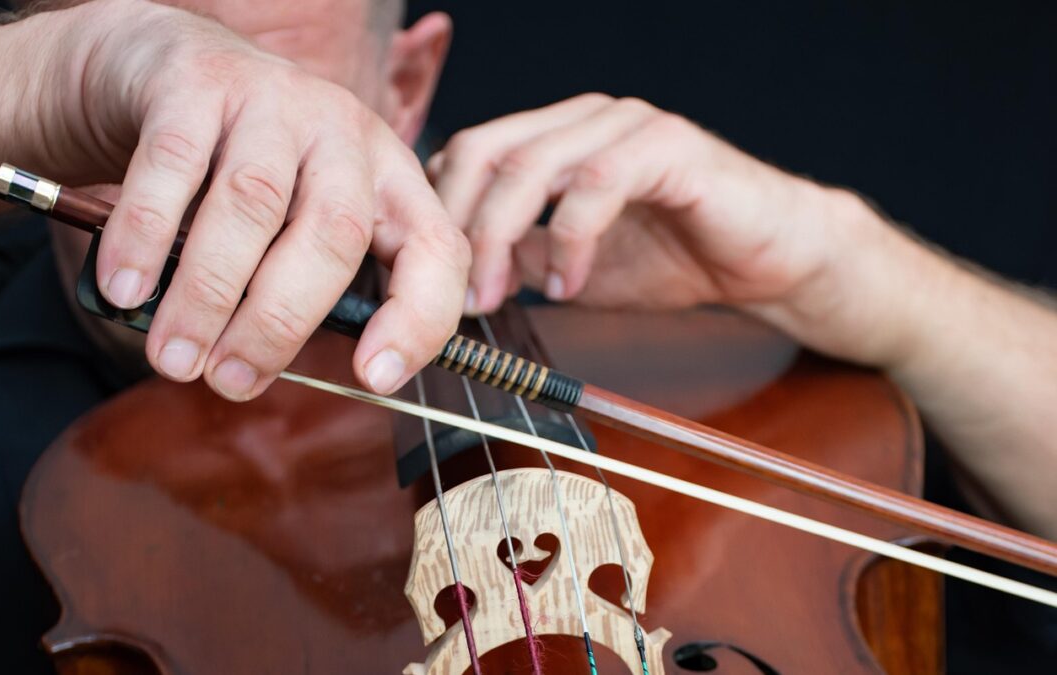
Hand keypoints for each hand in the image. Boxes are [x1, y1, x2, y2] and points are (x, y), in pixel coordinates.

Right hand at [41, 0, 468, 398]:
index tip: (375, 378)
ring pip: (254, 204)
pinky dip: (147, 237)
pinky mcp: (201, 81)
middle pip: (336, 234)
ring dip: (210, 294)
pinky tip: (125, 288)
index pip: (436, 249)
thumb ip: (305, 284)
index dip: (417, 318)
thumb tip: (258, 372)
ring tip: (174, 357)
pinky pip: (174, 165)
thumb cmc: (244, 169)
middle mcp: (345, 135)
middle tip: (230, 380)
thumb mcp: (301, 217)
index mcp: (390, 180)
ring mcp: (277, 101)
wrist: (172, 64)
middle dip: (279, 323)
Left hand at [429, 93, 916, 366]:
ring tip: (498, 297)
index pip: (469, 153)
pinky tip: (568, 284)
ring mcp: (626, 126)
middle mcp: (585, 119)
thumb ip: (520, 256)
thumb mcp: (573, 265)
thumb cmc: (680, 256)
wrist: (771, 261)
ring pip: (532, 164)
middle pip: (484, 150)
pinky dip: (569, 240)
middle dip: (458, 227)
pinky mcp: (668, 148)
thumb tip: (459, 270)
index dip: (439, 214)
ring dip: (501, 237)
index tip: (431, 279)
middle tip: (457, 295)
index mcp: (557, 137)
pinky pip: (597, 185)